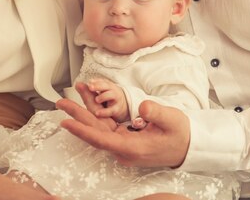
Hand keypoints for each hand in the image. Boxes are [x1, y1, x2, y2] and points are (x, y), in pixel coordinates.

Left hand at [56, 98, 189, 167]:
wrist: (188, 146)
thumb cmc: (180, 134)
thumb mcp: (173, 120)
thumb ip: (157, 113)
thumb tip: (142, 106)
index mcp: (132, 147)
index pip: (101, 139)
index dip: (82, 130)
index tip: (66, 122)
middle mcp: (123, 149)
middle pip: (95, 132)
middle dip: (77, 117)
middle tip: (61, 103)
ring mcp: (123, 145)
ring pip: (98, 129)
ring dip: (84, 114)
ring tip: (69, 100)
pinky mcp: (124, 140)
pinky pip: (105, 128)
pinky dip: (96, 116)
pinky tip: (87, 105)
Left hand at [86, 77, 128, 121]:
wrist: (123, 106)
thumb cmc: (108, 98)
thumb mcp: (100, 92)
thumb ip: (90, 89)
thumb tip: (77, 84)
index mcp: (107, 85)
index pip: (101, 81)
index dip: (95, 81)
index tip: (89, 82)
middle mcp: (111, 90)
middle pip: (106, 85)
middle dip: (98, 86)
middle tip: (90, 87)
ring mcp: (115, 99)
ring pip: (111, 95)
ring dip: (103, 96)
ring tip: (96, 99)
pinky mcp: (117, 109)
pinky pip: (111, 110)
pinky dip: (104, 112)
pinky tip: (97, 113)